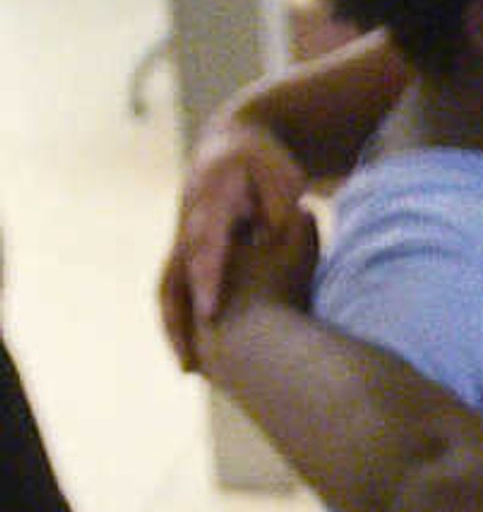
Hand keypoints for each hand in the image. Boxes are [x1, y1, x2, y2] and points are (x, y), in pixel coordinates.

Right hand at [162, 111, 311, 369]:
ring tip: (191, 368)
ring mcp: (183, 241)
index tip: (210, 313)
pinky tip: (195, 359)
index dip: (206, 280)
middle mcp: (188, 226)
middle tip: (191, 360)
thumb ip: (282, 211)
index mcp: (209, 203)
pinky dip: (180, 322)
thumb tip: (285, 238)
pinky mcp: (185, 254)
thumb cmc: (261, 161)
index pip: (205, 247)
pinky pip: (175, 292)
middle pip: (176, 277)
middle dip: (180, 320)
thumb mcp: (279, 177)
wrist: (229, 143)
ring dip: (177, 329)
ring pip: (169, 289)